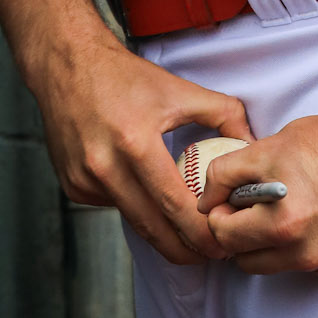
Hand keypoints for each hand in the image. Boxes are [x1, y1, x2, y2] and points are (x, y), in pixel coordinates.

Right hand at [29, 24, 252, 264]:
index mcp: (135, 142)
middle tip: (211, 254)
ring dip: (161, 234)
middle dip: (186, 250)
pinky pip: (111, 207)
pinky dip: (131, 205)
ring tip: (188, 236)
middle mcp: (105, 165)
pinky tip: (141, 190)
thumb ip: (223, 114)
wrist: (67, 63)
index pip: (175, 205)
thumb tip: (250, 143)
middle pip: (153, 229)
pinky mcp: (72, 184)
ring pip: (132, 222)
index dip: (202, 233)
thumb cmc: (124, 76)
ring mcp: (85, 178)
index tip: (223, 242)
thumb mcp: (177, 89)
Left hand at [199, 100, 317, 276]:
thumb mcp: (264, 149)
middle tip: (247, 199)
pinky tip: (300, 211)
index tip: (226, 195)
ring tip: (273, 204)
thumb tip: (204, 200)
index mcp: (282, 225)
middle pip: (242, 257)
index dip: (217, 210)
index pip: (222, 235)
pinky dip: (289, 243)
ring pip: (268, 263)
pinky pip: (296, 261)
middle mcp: (304, 253)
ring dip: (261, 240)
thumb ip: (224, 175)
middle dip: (237, 230)